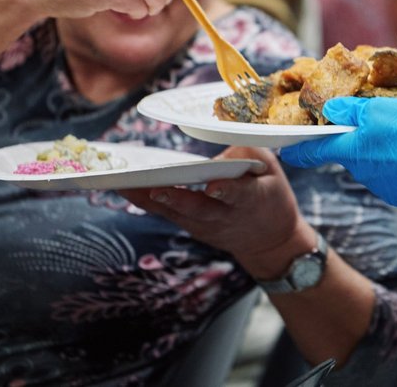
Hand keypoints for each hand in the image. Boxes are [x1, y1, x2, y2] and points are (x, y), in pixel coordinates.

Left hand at [119, 147, 307, 269]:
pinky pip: (169, 215)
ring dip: (150, 200)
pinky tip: (126, 189)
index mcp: (253, 199)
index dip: (226, 191)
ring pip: (176, 214)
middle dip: (178, 199)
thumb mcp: (273, 171)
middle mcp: (227, 217)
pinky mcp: (194, 229)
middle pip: (200, 209)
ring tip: (124, 185)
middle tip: (157, 189)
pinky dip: (148, 203)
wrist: (271, 241)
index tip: (213, 187)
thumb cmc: (270, 195)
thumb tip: (217, 155)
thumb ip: (249, 155)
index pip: (239, 195)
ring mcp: (208, 227)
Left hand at [280, 97, 396, 206]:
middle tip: (378, 130)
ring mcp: (380, 186)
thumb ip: (349, 110)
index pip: (315, 152)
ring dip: (380, 157)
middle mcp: (361, 172)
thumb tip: (329, 111)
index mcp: (350, 150)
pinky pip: (391, 179)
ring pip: (372, 167)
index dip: (300, 151)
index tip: (287, 152)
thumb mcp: (375, 108)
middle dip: (359, 145)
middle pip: (351, 156)